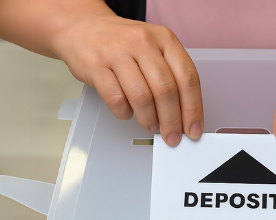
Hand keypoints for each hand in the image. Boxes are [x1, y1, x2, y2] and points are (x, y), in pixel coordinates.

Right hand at [54, 14, 202, 145]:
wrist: (83, 27)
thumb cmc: (122, 43)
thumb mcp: (154, 48)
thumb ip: (171, 76)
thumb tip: (184, 114)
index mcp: (164, 39)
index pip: (188, 78)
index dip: (193, 109)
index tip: (193, 128)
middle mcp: (143, 43)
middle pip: (166, 90)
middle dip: (172, 121)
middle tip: (172, 136)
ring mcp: (118, 53)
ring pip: (142, 97)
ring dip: (149, 119)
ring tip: (151, 125)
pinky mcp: (97, 66)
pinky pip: (116, 99)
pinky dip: (125, 113)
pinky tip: (127, 112)